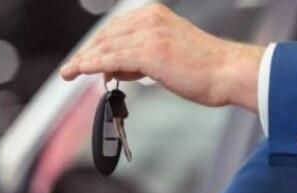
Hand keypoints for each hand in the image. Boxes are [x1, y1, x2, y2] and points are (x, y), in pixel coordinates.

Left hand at [60, 4, 264, 109]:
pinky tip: (80, 70)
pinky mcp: (150, 52)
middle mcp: (150, 19)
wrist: (228, 72)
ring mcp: (150, 34)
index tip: (83, 58)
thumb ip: (141, 59)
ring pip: (106, 47)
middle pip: (107, 36)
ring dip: (83, 61)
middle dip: (86, 53)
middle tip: (70, 68)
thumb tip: (116, 68)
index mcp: (155, 15)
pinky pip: (112, 58)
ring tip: (68, 73)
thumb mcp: (168, 56)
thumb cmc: (205, 68)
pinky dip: (93, 64)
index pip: (116, 29)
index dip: (96, 45)